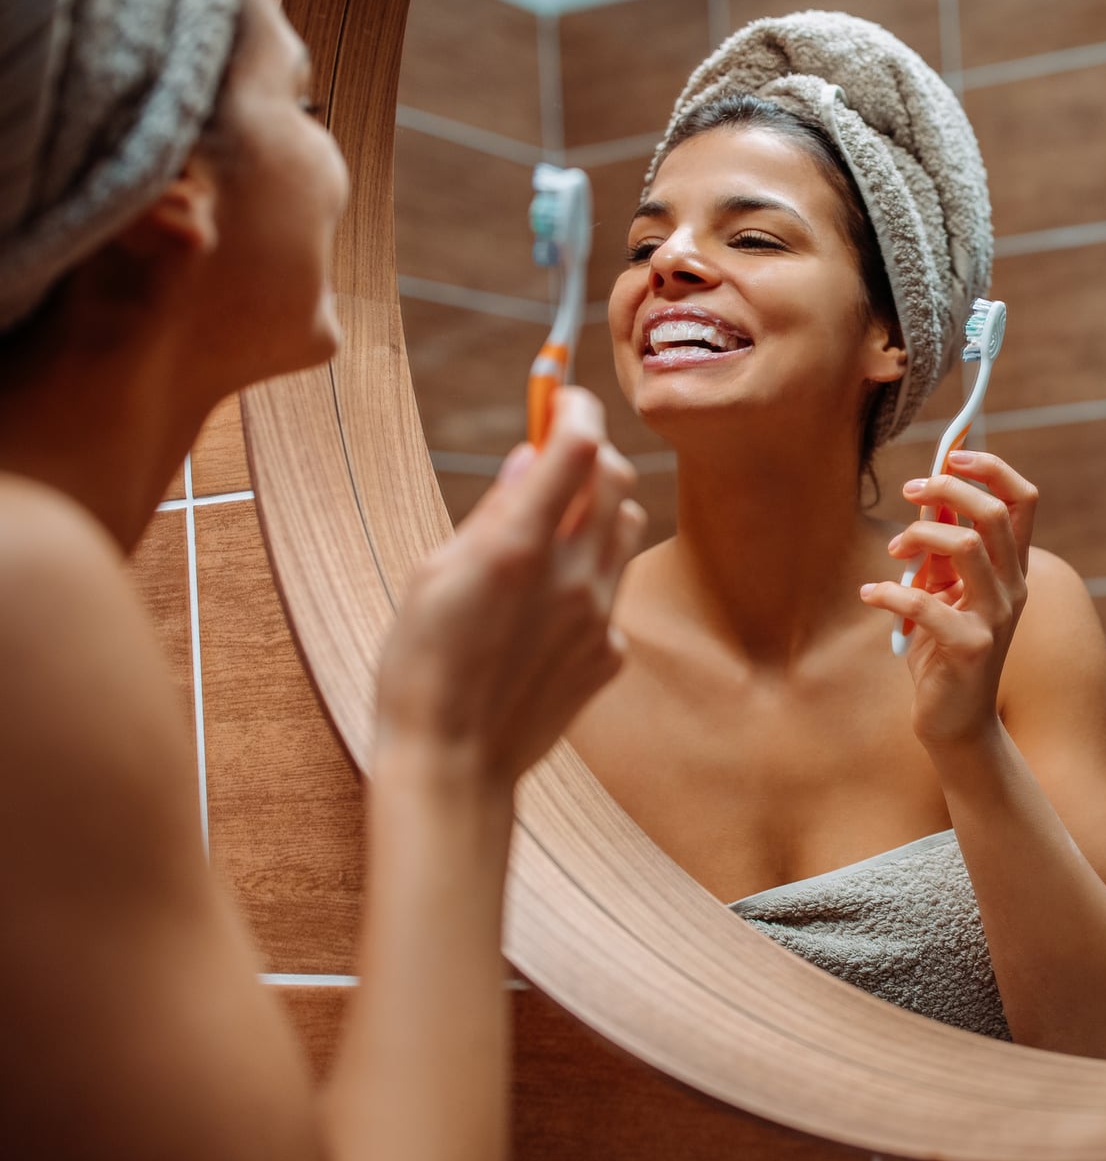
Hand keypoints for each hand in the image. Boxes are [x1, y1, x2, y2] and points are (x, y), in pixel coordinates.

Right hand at [375, 387, 645, 794]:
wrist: (455, 763)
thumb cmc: (422, 665)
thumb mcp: (433, 574)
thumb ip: (493, 513)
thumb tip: (529, 459)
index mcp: (520, 546)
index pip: (577, 445)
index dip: (574, 408)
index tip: (564, 397)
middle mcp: (574, 574)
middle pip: (616, 479)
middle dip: (590, 454)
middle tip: (559, 456)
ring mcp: (599, 616)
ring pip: (628, 530)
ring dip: (600, 512)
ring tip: (555, 529)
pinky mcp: (609, 652)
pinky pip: (614, 592)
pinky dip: (590, 579)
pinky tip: (546, 607)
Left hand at [859, 450, 1038, 745]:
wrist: (955, 721)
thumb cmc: (944, 651)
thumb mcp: (945, 591)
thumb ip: (941, 550)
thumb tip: (926, 494)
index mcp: (1012, 569)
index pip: (1023, 500)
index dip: (992, 469)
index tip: (954, 455)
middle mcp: (1013, 588)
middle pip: (994, 513)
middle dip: (948, 490)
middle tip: (910, 491)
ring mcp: (996, 618)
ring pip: (965, 546)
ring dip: (918, 536)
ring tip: (893, 554)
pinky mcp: (970, 647)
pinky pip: (925, 602)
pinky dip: (888, 592)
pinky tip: (870, 595)